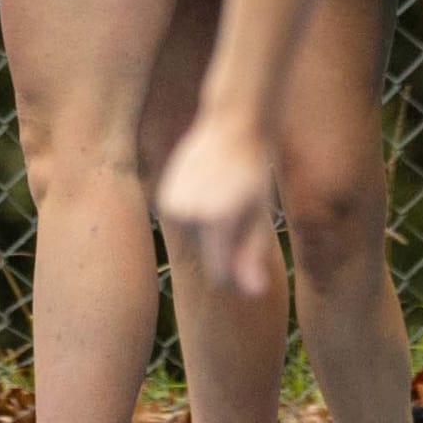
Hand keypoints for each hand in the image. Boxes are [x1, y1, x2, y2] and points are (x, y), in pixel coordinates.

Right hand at [157, 111, 279, 297]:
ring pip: (192, 245)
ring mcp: (170, 204)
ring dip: (208, 234)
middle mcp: (187, 213)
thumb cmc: (253, 175)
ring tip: (222, 200)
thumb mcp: (260, 216)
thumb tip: (252, 294)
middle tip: (237, 211)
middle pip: (206, 259)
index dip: (237, 272)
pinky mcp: (162, 199)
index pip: (220, 275)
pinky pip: (183, 229)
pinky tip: (207, 193)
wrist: (231, 127)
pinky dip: (195, 220)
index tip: (249, 250)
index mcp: (215, 220)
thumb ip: (253, 257)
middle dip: (222, 247)